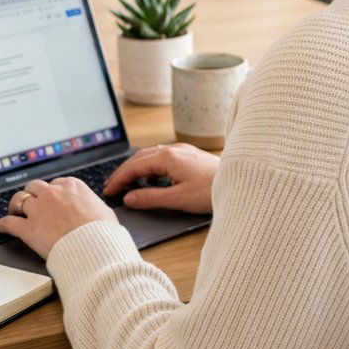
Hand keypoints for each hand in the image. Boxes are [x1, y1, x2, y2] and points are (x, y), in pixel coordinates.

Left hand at [0, 178, 117, 260]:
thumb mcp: (104, 210)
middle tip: (33, 203)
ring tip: (14, 211)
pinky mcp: (28, 228)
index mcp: (72, 186)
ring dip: (16, 205)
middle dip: (33, 194)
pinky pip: (9, 223)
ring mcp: (38, 210)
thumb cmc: (102, 231)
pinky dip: (3, 224)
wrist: (93, 247)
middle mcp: (53, 193)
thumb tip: (94, 209)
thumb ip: (93, 205)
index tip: (53, 199)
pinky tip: (2, 226)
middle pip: (35, 186)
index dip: (54, 192)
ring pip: (19, 199)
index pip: (57, 183)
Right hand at [103, 143, 217, 214]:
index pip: (135, 167)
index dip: (119, 179)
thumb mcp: (178, 198)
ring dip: (136, 167)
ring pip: (151, 155)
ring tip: (126, 181)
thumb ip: (150, 198)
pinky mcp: (190, 155)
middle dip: (124, 171)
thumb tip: (129, 198)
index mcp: (168, 157)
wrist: (240, 182)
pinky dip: (149, 166)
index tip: (108, 191)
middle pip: (140, 158)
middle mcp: (174, 149)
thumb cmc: (210, 191)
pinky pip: (162, 156)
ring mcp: (183, 151)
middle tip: (111, 186)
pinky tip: (150, 176)